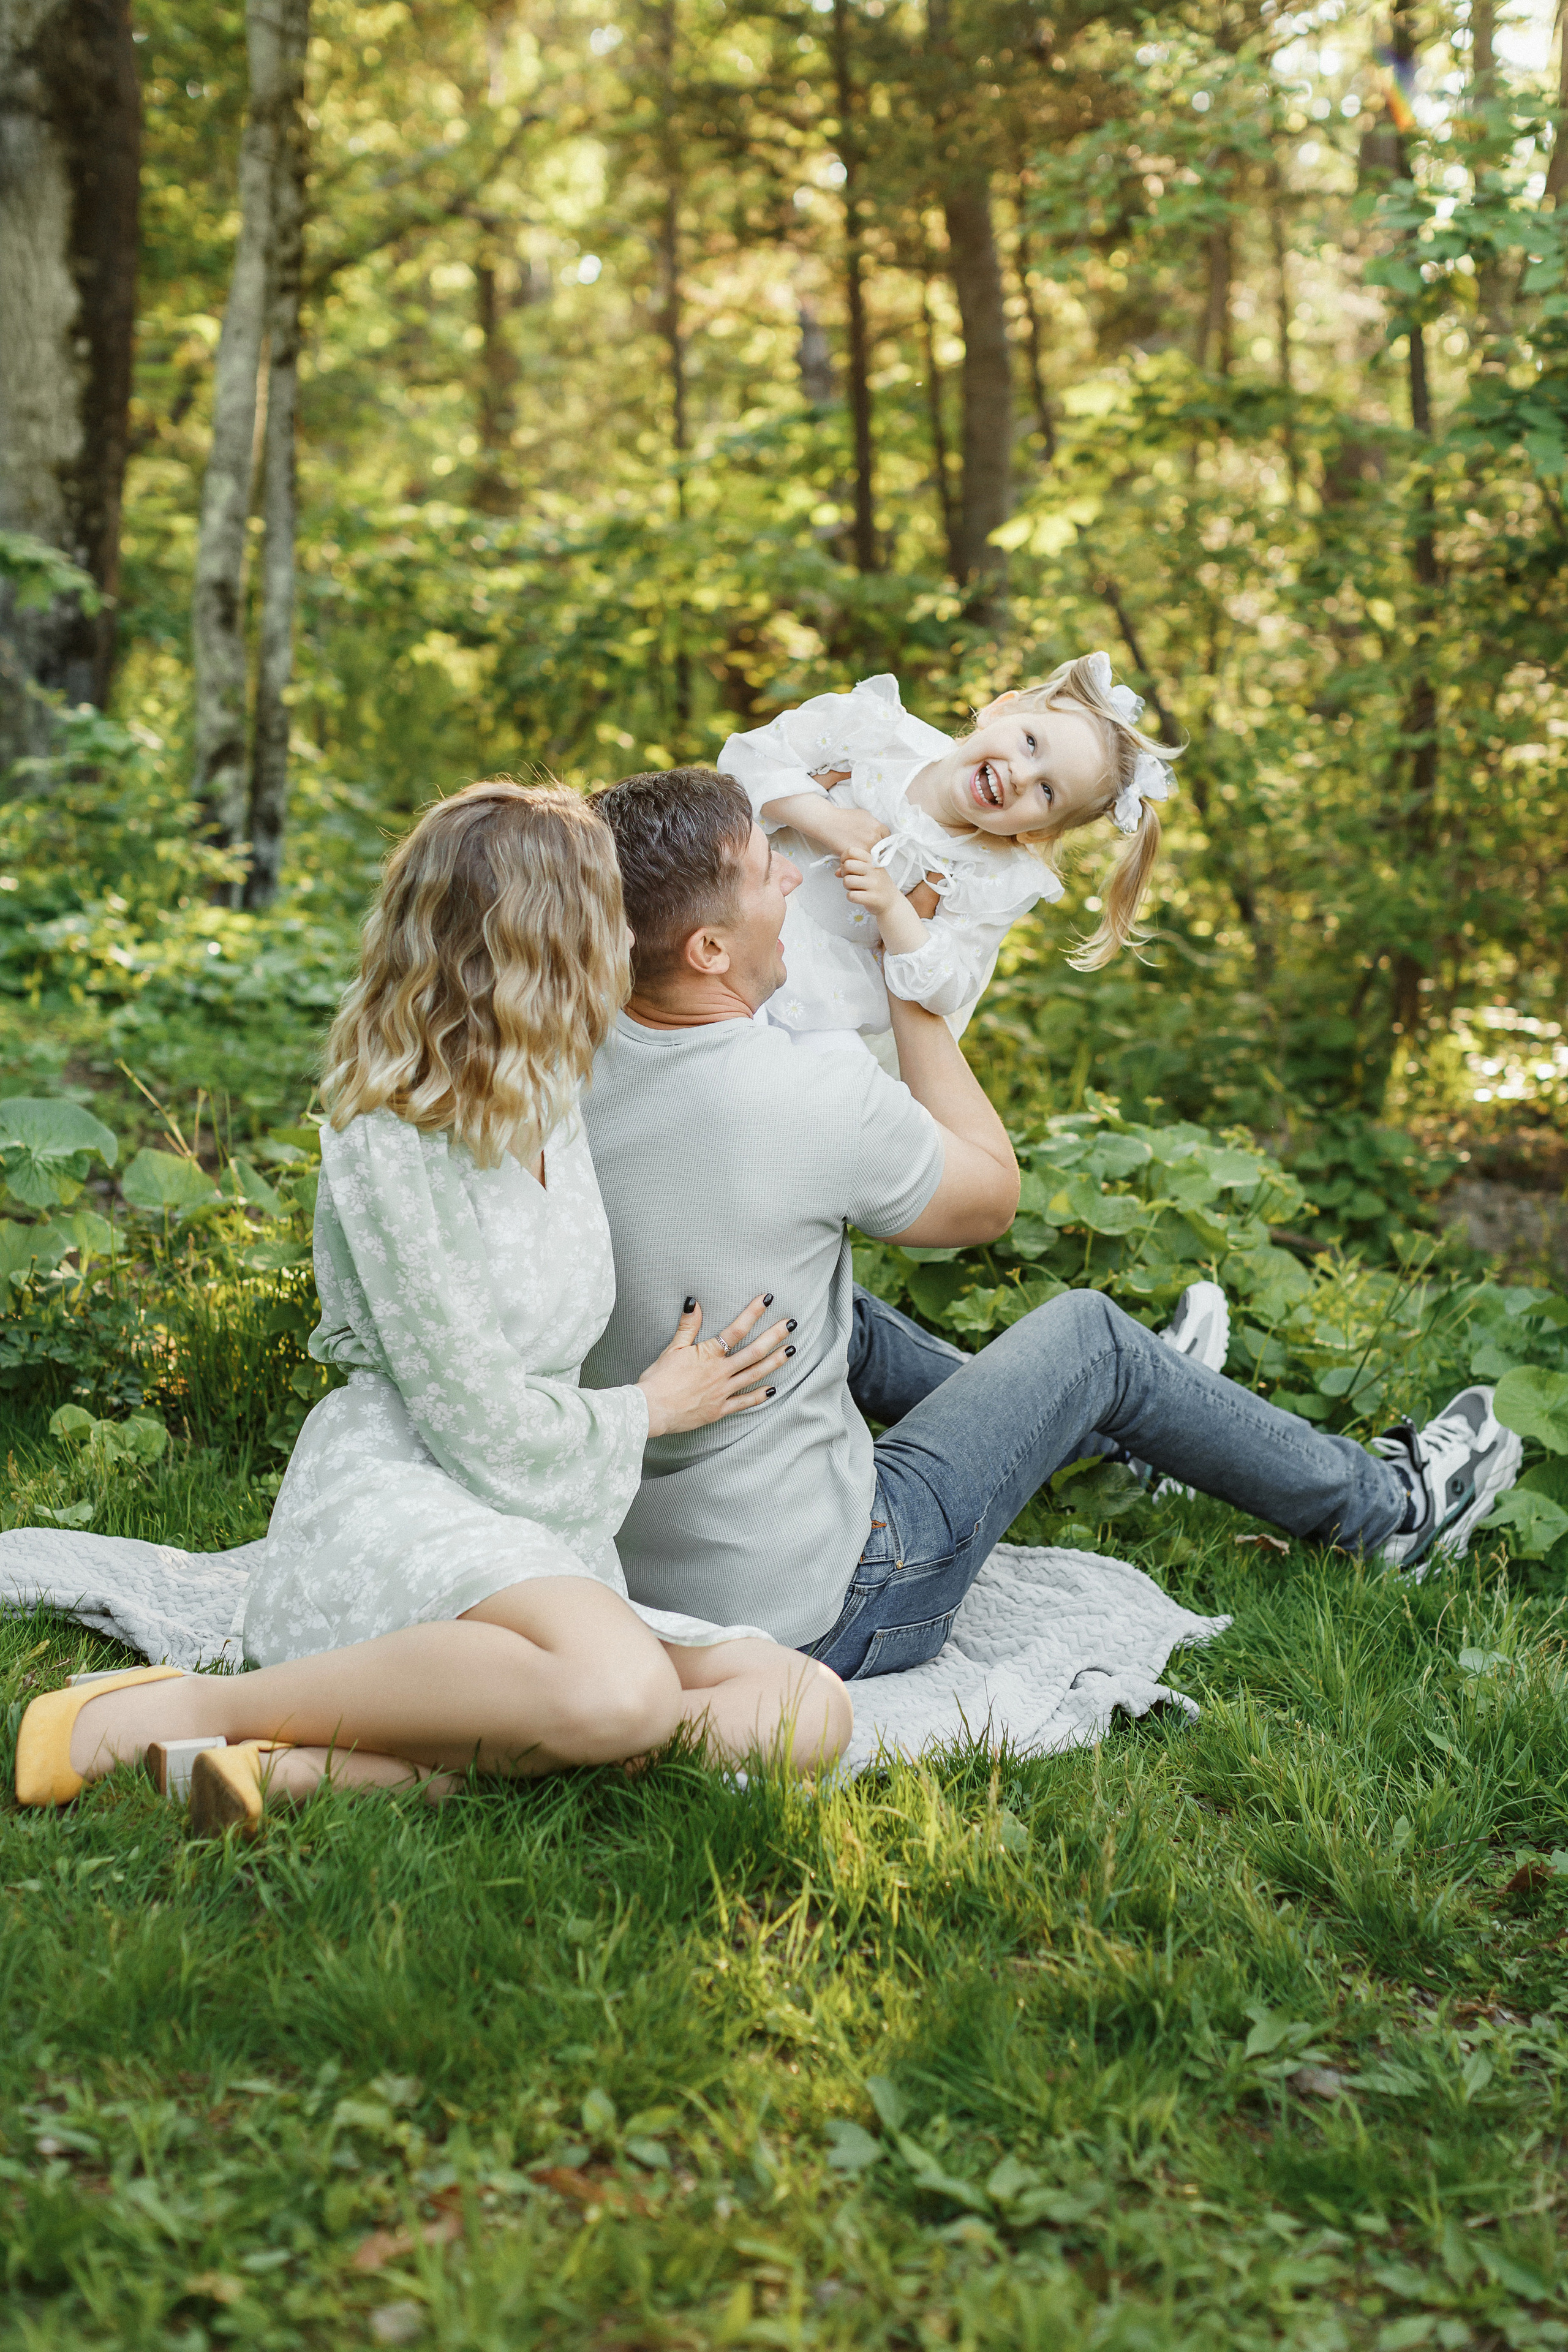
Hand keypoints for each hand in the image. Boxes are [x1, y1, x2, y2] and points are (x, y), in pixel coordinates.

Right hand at [637, 1295, 794, 1437]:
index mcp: (709, 1354)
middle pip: (754, 1351)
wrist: (651, 1409)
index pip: (736, 1329)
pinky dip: (759, 1396)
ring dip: (774, 1362)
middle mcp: (720, 1372)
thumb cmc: (658, 1378)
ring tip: (791, 1351)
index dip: (753, 1312)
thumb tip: (695, 1301)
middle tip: (791, 1324)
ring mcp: (722, 1392)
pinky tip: (772, 1390)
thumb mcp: (672, 1348)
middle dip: (774, 1336)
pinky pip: (744, 1402)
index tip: (767, 1299)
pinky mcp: (719, 1409)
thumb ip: (688, 1325)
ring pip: (754, 1374)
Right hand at [823, 805, 891, 857]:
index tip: (876, 841)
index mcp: (877, 827)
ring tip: (861, 855)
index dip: (881, 839)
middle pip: (881, 848)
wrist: (828, 822)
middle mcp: (874, 837)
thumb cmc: (844, 817)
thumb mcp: (864, 815)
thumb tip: (879, 831)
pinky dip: (859, 861)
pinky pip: (862, 861)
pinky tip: (855, 857)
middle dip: (875, 849)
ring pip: (873, 857)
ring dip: (868, 856)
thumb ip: (874, 824)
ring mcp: (865, 847)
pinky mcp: (856, 855)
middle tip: (867, 849)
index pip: (887, 837)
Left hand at [837, 846, 900, 918]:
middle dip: (844, 873)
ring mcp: (874, 884)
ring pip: (847, 881)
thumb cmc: (877, 885)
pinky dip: (850, 897)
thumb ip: (852, 869)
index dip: (844, 859)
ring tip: (855, 888)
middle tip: (850, 878)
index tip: (848, 867)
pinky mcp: (872, 898)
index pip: (852, 851)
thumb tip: (836, 872)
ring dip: (847, 887)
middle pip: (847, 865)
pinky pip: (851, 895)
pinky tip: (857, 896)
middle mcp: (874, 870)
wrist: (892, 902)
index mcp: (872, 861)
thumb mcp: (868, 872)